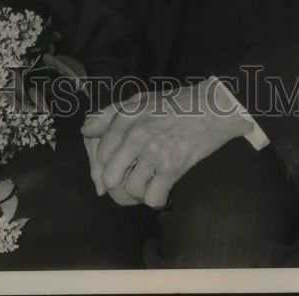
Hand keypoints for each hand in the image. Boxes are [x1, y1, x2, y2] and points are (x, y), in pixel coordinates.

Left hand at [81, 82, 250, 207]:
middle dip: (116, 183)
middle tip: (127, 179)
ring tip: (147, 180)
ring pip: (130, 190)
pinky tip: (160, 187)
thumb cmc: (174, 104)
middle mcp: (136, 134)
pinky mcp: (172, 167)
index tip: (116, 165)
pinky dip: (155, 197)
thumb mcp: (139, 100)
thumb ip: (109, 114)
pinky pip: (153, 198)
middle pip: (109, 177)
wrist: (212, 108)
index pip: (100, 153)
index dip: (104, 164)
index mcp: (126, 116)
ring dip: (138, 190)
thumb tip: (85, 129)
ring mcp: (154, 152)